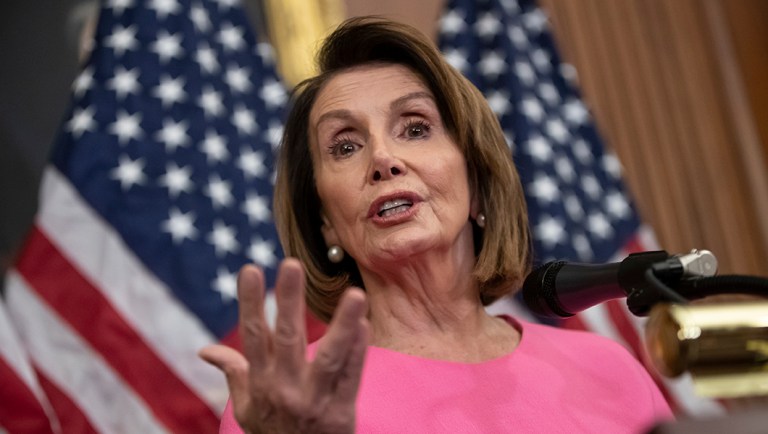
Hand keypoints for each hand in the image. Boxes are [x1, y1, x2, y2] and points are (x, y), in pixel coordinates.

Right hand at [200, 258, 368, 433]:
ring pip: (330, 358)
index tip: (250, 269)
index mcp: (261, 382)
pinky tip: (364, 325)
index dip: (251, 302)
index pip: (252, 336)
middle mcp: (285, 389)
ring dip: (343, 324)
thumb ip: (233, 373)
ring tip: (355, 294)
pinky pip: (352, 378)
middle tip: (291, 264)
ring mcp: (315, 401)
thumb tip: (204, 350)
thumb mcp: (247, 408)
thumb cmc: (274, 432)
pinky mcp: (342, 413)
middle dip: (288, 300)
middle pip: (288, 339)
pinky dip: (358, 352)